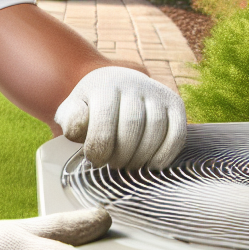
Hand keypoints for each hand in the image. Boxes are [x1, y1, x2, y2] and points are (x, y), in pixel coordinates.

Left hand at [54, 66, 186, 169]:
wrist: (115, 86)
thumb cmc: (91, 107)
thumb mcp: (73, 111)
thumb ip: (71, 121)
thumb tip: (80, 129)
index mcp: (105, 84)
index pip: (103, 122)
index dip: (99, 149)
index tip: (95, 161)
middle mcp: (134, 83)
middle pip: (132, 126)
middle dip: (121, 154)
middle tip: (114, 165)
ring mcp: (157, 92)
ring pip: (156, 129)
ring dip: (142, 156)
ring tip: (129, 165)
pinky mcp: (174, 104)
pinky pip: (177, 132)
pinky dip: (166, 153)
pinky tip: (152, 164)